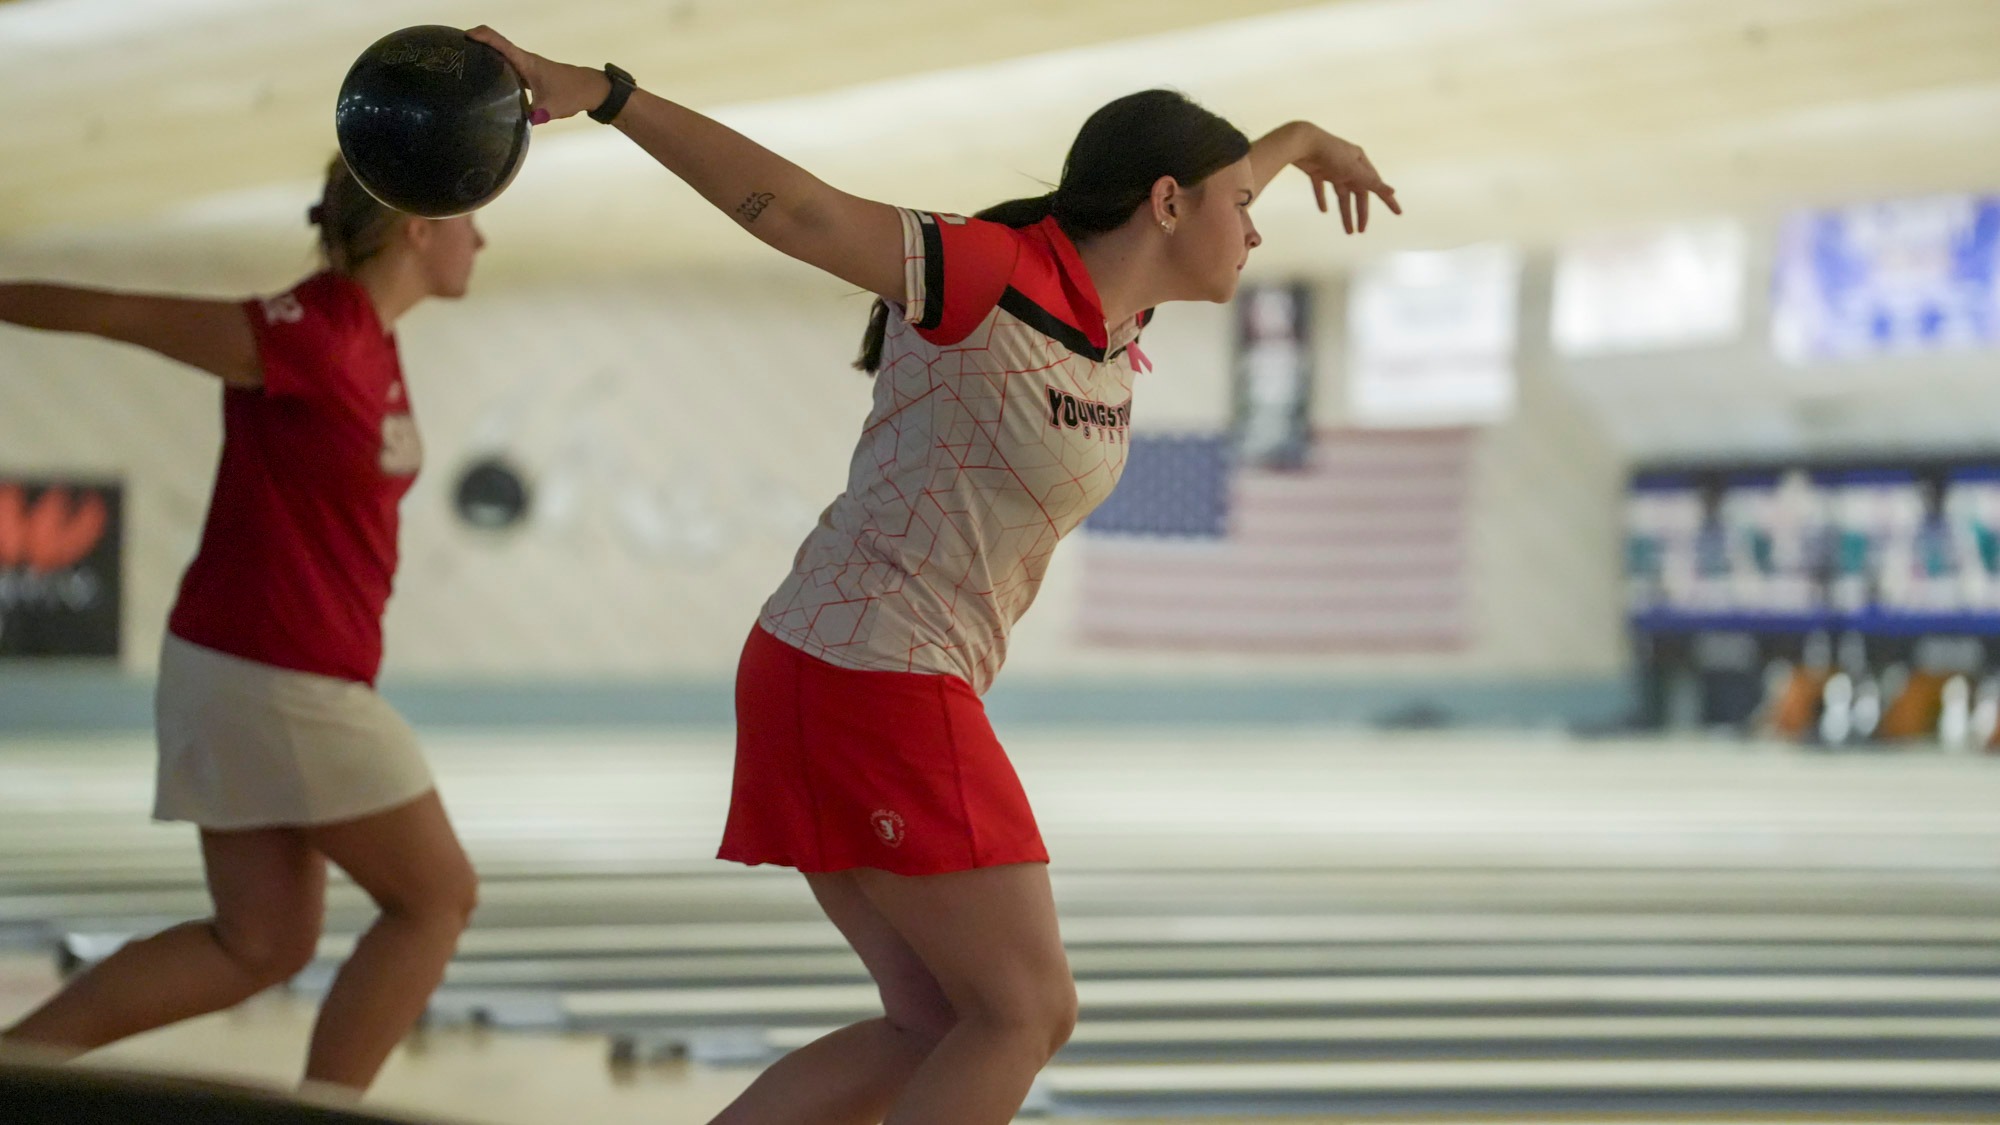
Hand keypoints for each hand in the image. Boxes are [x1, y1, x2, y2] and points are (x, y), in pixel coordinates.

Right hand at [465, 26, 611, 125]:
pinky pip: (509, 69)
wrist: (591, 90)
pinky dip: (497, 71)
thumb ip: (529, 116)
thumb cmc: (571, 94)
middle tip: (455, 56)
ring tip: (465, 69)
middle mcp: (523, 60)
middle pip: (495, 46)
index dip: (480, 35)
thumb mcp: (548, 109)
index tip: (463, 36)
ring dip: (485, 59)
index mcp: (525, 62)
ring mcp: (526, 67)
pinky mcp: (530, 75)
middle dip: (475, 46)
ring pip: (502, 59)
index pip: (499, 42)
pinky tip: (488, 84)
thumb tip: (510, 128)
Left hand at [1292, 125, 1399, 234]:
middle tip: (1361, 231)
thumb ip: (1371, 183)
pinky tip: (1323, 210)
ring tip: (1347, 231)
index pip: (1376, 185)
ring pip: (1341, 194)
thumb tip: (1393, 191)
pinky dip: (1322, 199)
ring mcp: (1331, 168)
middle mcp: (1348, 165)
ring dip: (1344, 212)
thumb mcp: (1353, 170)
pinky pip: (1320, 188)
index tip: (1398, 213)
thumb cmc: (1330, 154)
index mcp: (1360, 162)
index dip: (1387, 200)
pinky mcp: (1315, 170)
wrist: (1301, 142)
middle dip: (1360, 213)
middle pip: (1358, 193)